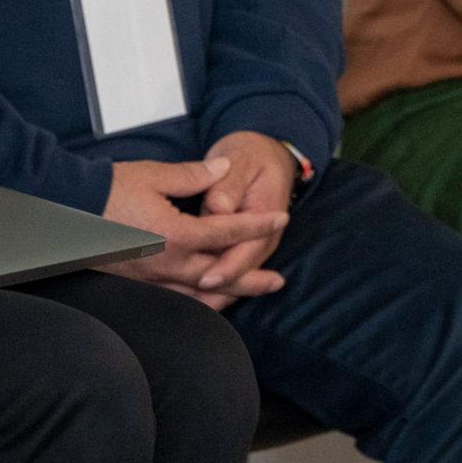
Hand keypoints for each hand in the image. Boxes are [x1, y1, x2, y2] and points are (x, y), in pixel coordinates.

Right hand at [99, 157, 289, 308]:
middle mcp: (170, 263)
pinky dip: (200, 301)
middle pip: (223, 275)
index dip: (258, 224)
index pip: (229, 231)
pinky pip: (178, 298)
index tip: (280, 220)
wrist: (66, 210)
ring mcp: (153, 278)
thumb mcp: (155, 175)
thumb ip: (194, 176)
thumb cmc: (108, 190)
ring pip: (202, 295)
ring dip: (230, 294)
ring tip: (248, 293)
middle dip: (253, 277)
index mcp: (178, 235)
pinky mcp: (139, 282)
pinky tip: (207, 299)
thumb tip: (222, 170)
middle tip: (277, 280)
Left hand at [193, 131, 296, 298]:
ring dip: (218, 294)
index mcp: (265, 213)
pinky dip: (216, 284)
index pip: (246, 250)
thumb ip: (228, 185)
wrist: (269, 155)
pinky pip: (232, 270)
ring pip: (238, 276)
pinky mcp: (244, 247)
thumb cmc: (251, 155)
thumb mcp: (241, 160)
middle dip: (219, 289)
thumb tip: (217, 206)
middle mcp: (264, 237)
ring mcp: (256, 245)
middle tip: (192, 300)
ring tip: (193, 307)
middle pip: (241, 271)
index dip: (226, 267)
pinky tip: (196, 296)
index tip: (207, 278)